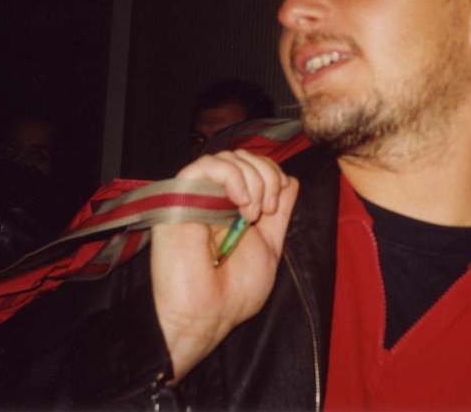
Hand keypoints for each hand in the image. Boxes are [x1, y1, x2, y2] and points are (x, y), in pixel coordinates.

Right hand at [150, 150, 297, 381]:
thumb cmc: (235, 292)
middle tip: (266, 210)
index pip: (257, 167)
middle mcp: (216, 198)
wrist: (207, 314)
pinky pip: (205, 165)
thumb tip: (291, 181)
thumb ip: (280, 213)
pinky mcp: (179, 198)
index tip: (276, 206)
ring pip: (228, 157)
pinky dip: (232, 175)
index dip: (274, 175)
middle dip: (267, 175)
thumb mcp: (270, 246)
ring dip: (252, 178)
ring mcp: (198, 197)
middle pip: (245, 156)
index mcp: (236, 208)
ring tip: (252, 212)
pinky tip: (240, 202)